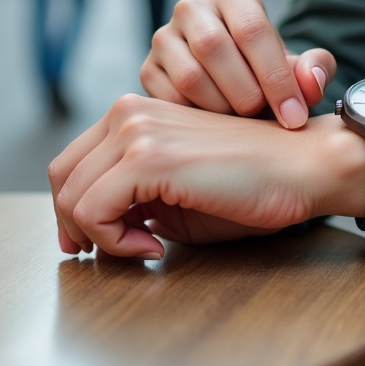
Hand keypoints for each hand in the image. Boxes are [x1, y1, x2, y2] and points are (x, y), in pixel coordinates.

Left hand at [48, 94, 364, 257]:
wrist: (302, 166)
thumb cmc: (250, 182)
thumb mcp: (175, 189)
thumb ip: (132, 197)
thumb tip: (93, 225)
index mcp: (131, 114)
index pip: (71, 164)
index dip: (72, 212)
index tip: (98, 242)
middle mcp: (126, 113)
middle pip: (62, 179)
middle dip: (77, 228)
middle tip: (114, 252)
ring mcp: (135, 131)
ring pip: (72, 197)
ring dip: (101, 238)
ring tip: (145, 246)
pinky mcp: (148, 157)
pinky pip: (94, 210)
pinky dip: (115, 241)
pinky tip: (154, 245)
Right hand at [140, 0, 336, 127]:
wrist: (232, 78)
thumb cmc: (266, 69)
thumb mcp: (296, 66)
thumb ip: (314, 69)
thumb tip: (311, 81)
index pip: (252, 30)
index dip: (276, 77)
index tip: (294, 116)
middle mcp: (192, 7)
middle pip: (214, 48)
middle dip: (246, 93)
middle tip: (262, 116)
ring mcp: (164, 37)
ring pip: (189, 76)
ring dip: (221, 108)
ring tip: (241, 120)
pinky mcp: (148, 68)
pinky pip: (169, 100)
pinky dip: (197, 120)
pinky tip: (216, 123)